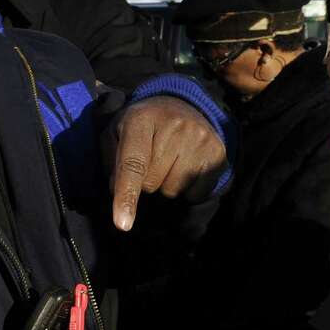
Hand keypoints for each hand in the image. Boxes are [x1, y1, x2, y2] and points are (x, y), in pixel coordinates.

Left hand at [106, 97, 226, 230]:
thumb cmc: (141, 128)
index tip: (123, 224)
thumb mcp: (116, 134)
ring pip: (173, 191)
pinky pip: (196, 193)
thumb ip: (111, 163)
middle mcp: (174, 126)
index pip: (133, 164)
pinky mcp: (217, 152)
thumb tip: (118, 193)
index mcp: (141, 119)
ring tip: (169, 162)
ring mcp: (199, 138)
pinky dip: (187, 189)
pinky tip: (185, 167)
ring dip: (166, 185)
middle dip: (145, 182)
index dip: (127, 195)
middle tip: (151, 161)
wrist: (180, 106)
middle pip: (151, 184)